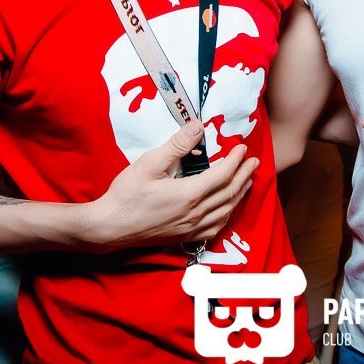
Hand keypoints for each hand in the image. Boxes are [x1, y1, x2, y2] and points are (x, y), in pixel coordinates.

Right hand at [79, 121, 257, 250]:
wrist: (109, 228)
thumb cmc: (126, 195)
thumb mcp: (148, 164)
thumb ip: (176, 145)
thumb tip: (198, 126)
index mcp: (189, 194)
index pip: (222, 174)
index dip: (235, 160)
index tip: (241, 148)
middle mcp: (195, 214)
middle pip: (229, 193)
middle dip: (244, 175)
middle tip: (254, 161)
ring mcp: (191, 228)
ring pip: (226, 211)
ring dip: (240, 194)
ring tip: (248, 181)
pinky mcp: (185, 237)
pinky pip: (216, 227)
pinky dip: (228, 214)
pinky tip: (229, 208)